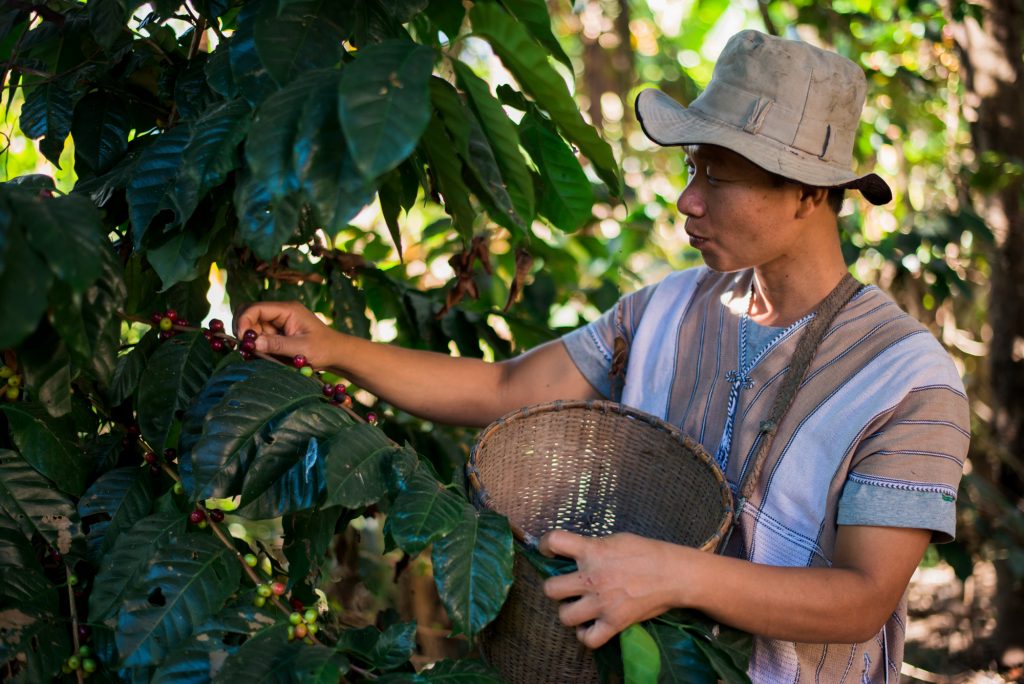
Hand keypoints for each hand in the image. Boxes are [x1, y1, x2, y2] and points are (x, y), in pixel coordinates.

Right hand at [234, 301, 339, 368]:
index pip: (255, 308)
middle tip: (245, 348)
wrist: (336, 354)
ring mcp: (278, 322)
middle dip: (243, 330)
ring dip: (250, 340)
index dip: (243, 321)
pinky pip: (259, 337)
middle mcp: (280, 312)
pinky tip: (262, 356)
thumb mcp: (301, 348)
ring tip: (256, 355)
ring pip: (251, 326)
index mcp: (287, 309)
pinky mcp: (277, 333)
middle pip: (249, 313)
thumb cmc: (324, 349)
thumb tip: (252, 343)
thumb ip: (276, 345)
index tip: (242, 340)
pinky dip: (256, 346)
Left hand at [539, 530, 685, 648]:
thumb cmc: (647, 552)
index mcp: (592, 551)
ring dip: (569, 612)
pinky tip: (590, 625)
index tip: (550, 551)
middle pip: (550, 589)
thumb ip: (593, 547)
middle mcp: (592, 578)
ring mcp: (602, 603)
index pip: (554, 541)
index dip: (546, 546)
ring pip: (564, 616)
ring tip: (579, 607)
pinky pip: (588, 639)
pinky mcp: (614, 623)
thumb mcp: (616, 540)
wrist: (673, 574)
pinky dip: (586, 634)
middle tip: (567, 587)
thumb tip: (575, 553)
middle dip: (555, 587)